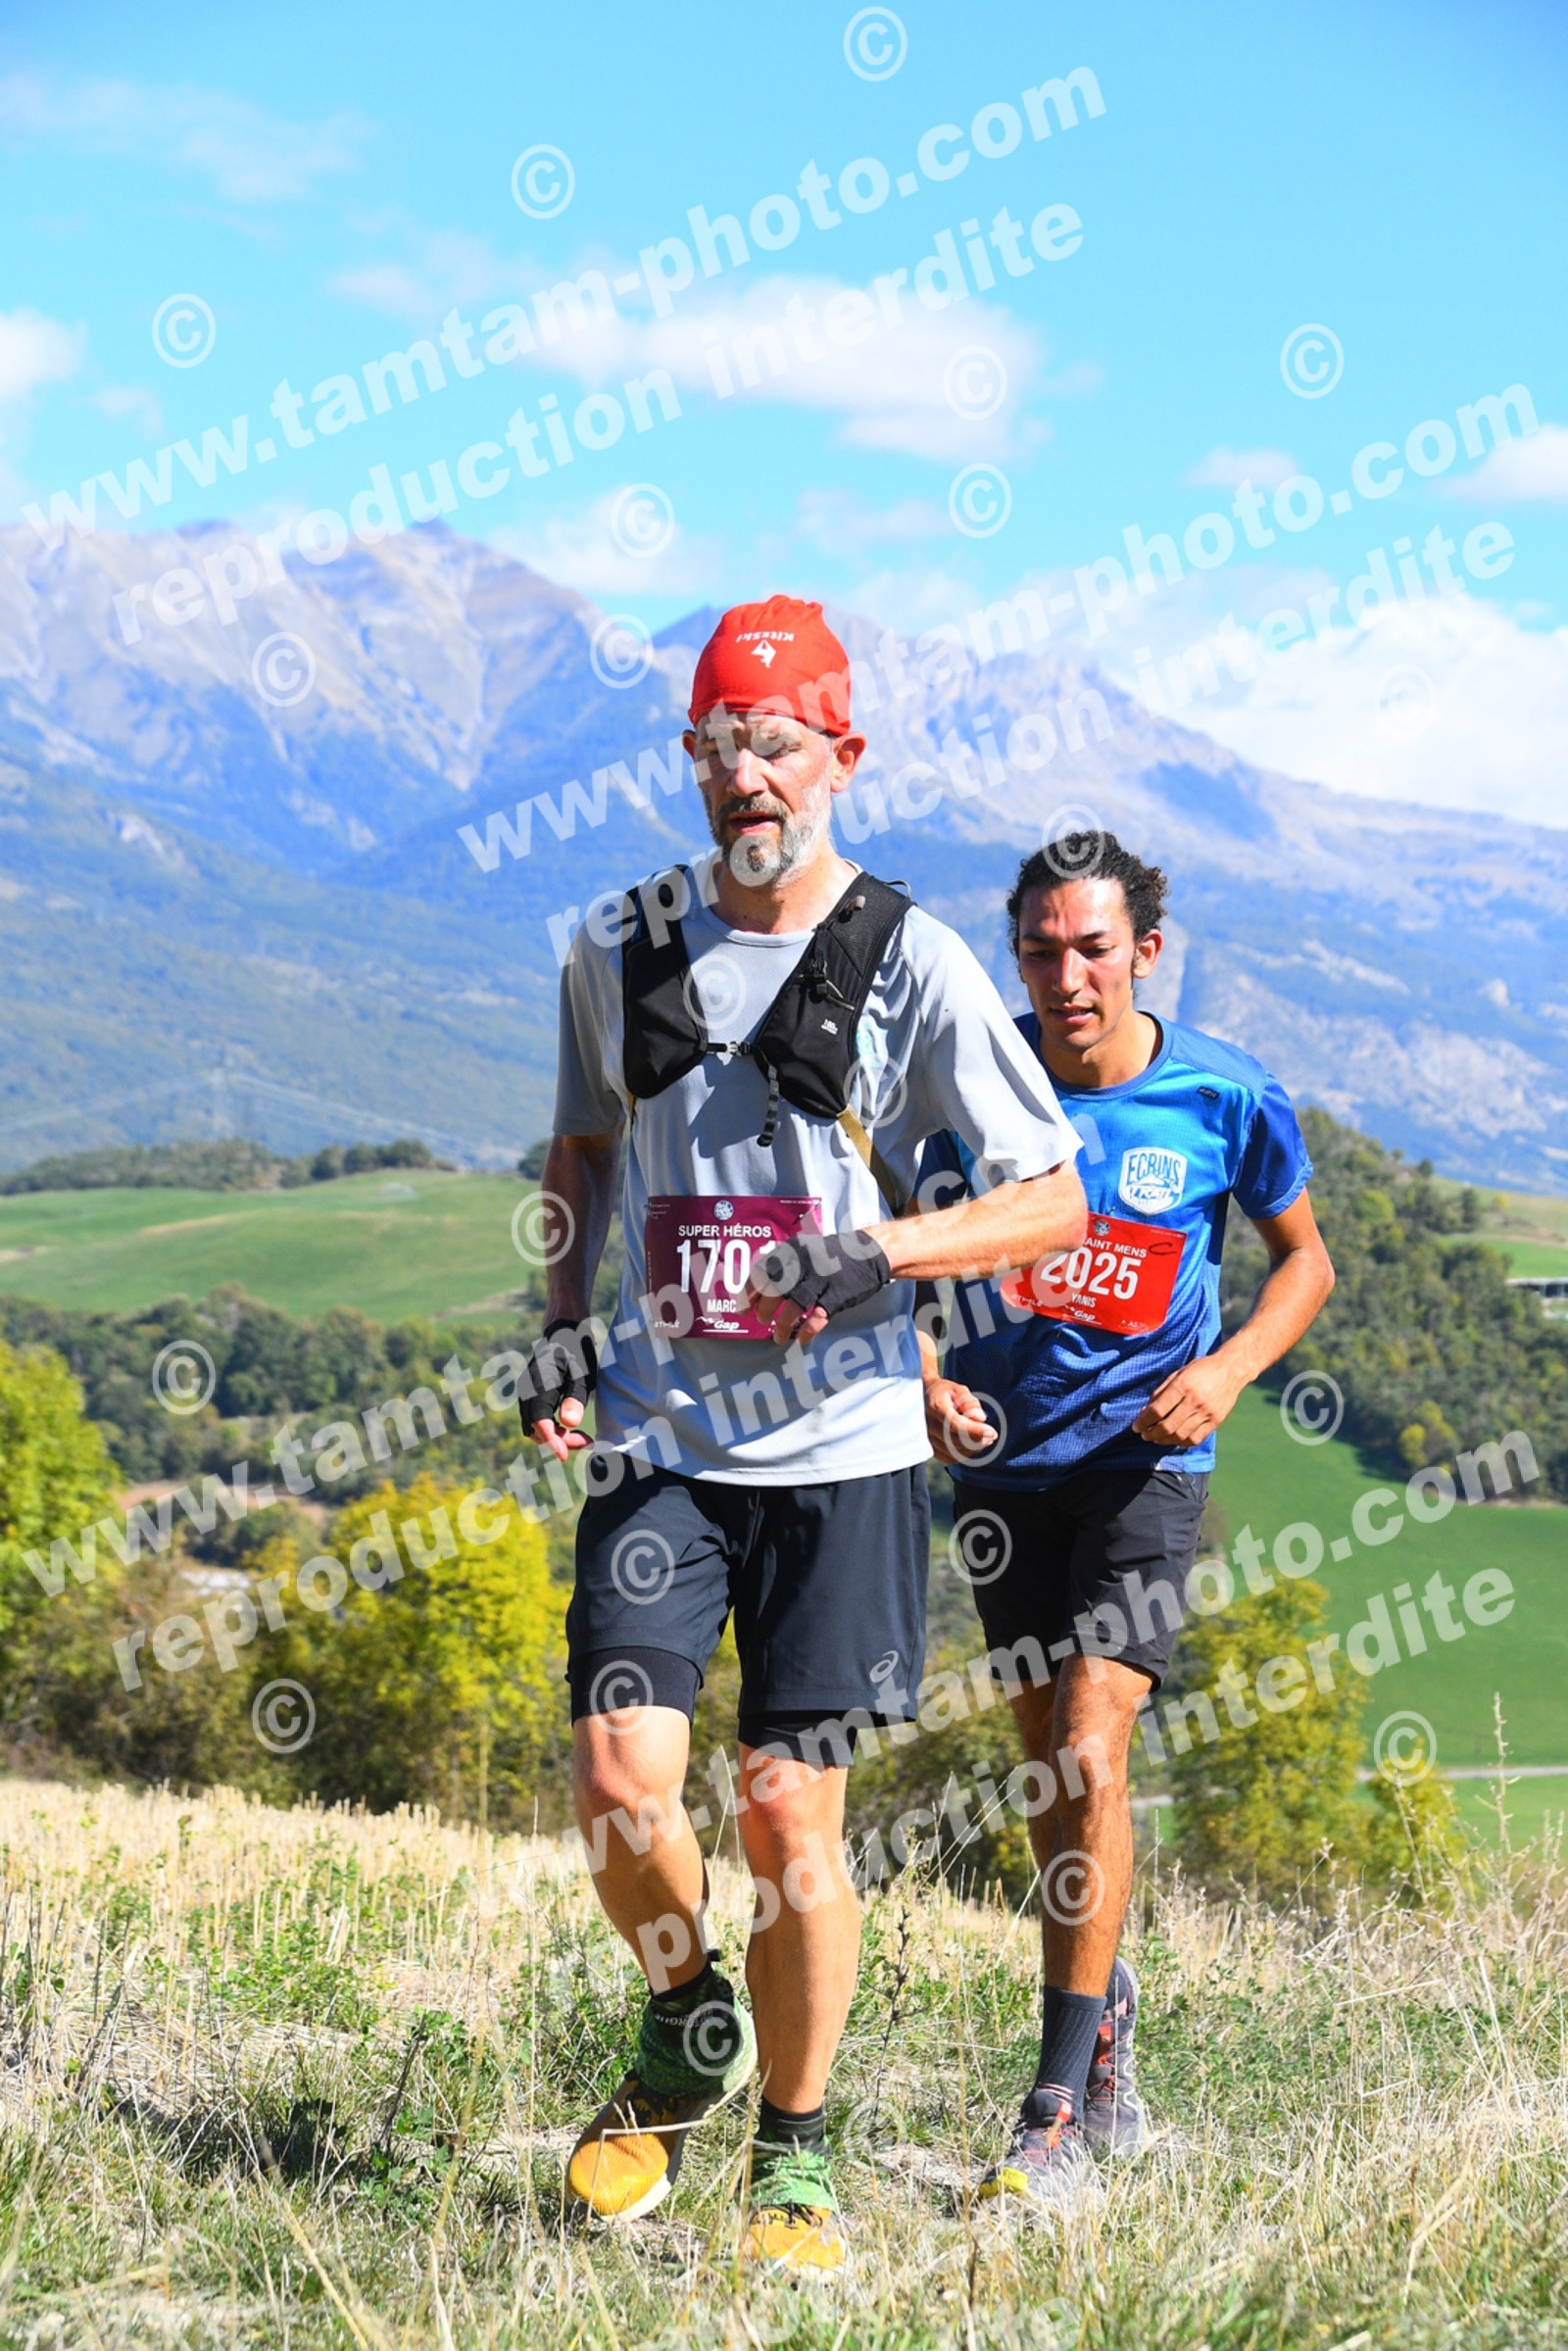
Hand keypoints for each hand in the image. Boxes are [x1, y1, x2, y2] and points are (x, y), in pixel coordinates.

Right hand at [523, 1319, 596, 1459]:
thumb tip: (568, 1423)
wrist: (564, 1331)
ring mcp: (525, 1394)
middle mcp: (526, 1391)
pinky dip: (551, 1430)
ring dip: (555, 1438)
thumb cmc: (577, 1351)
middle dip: (558, 1442)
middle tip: (586, 1441)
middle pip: (536, 1429)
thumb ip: (576, 1397)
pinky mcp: (529, 1397)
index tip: (565, 1456)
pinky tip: (570, 1428)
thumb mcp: (584, 1373)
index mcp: (539, 1383)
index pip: (540, 1421)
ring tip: (581, 1436)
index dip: (552, 1442)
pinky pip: (536, 1421)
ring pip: (534, 1428)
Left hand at [745, 1227, 891, 1346]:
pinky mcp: (838, 1295)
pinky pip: (818, 1318)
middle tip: (762, 1321)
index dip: (750, 1293)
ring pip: (793, 1307)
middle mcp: (804, 1263)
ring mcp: (821, 1279)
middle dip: (764, 1310)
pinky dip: (807, 1332)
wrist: (871, 1251)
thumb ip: (785, 1265)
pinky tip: (801, 1340)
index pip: (762, 1272)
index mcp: (792, 1251)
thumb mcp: (805, 1250)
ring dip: (782, 1326)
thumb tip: (760, 1289)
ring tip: (778, 1337)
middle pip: (774, 1291)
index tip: (743, 1308)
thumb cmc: (833, 1255)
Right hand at [924, 1377, 997, 1466]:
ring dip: (973, 1448)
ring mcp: (928, 1438)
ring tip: (985, 1439)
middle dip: (978, 1440)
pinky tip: (973, 1446)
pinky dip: (964, 1455)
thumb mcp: (958, 1389)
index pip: (956, 1424)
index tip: (992, 1431)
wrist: (924, 1398)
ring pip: (954, 1452)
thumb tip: (980, 1418)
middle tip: (992, 1435)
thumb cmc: (944, 1393)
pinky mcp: (930, 1448)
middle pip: (955, 1440)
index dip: (975, 1431)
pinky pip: (949, 1458)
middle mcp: (929, 1425)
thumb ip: (969, 1402)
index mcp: (935, 1407)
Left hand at [1132, 1353, 1245, 1447]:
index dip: (1143, 1421)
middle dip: (1151, 1434)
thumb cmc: (1201, 1369)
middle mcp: (1194, 1401)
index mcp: (1182, 1386)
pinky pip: (1196, 1438)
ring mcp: (1206, 1412)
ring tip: (1156, 1438)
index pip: (1157, 1410)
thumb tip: (1145, 1411)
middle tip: (1144, 1435)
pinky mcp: (1216, 1421)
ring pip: (1180, 1435)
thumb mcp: (1178, 1373)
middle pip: (1167, 1426)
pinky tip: (1174, 1439)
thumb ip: (1161, 1392)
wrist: (1231, 1369)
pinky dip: (1182, 1442)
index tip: (1136, 1427)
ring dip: (1164, 1440)